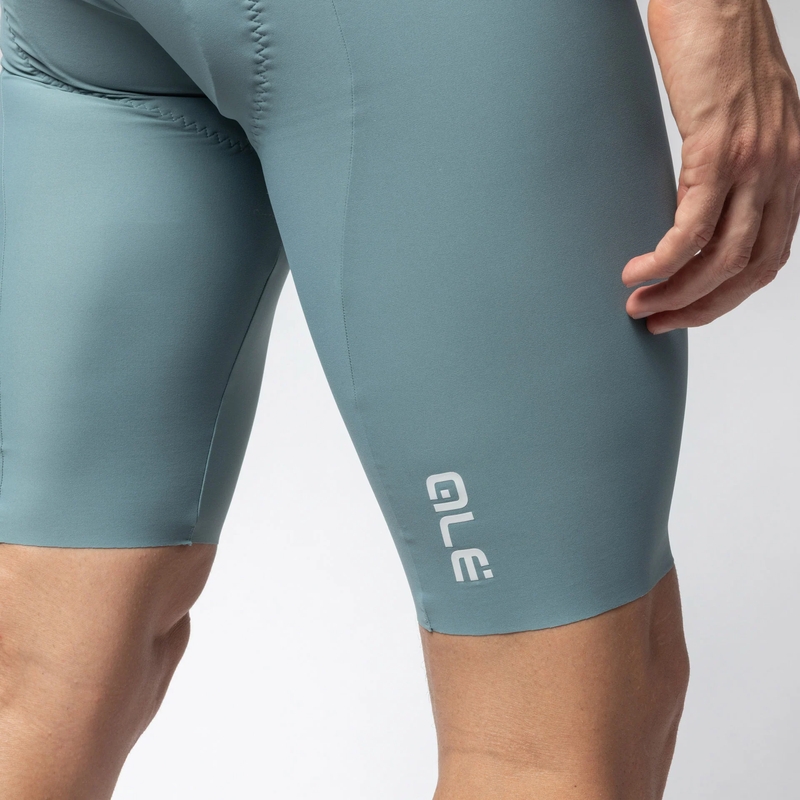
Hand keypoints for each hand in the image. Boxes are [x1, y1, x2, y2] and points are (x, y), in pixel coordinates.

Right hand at [622, 0, 799, 333]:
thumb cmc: (720, 45)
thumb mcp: (741, 117)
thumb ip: (732, 164)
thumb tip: (693, 204)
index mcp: (790, 167)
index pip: (768, 257)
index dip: (727, 297)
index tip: (687, 310)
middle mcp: (782, 169)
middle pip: (748, 270)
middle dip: (700, 308)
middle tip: (657, 319)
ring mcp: (755, 161)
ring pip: (721, 259)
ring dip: (676, 294)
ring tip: (639, 303)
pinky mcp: (719, 149)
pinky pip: (691, 227)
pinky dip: (662, 260)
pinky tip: (636, 270)